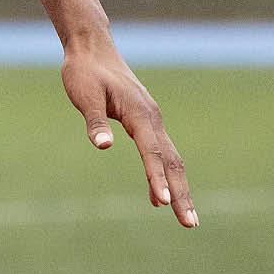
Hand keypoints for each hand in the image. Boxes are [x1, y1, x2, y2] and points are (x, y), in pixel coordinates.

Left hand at [60, 40, 196, 227]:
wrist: (91, 48)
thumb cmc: (84, 72)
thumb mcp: (84, 95)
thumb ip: (94, 121)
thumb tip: (102, 146)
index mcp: (139, 113)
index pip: (152, 152)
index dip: (157, 178)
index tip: (163, 203)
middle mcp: (153, 119)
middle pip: (172, 161)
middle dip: (181, 193)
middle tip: (190, 224)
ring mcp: (152, 121)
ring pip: (171, 159)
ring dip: (178, 188)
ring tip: (186, 219)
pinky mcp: (146, 122)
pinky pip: (160, 154)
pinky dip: (162, 175)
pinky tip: (158, 197)